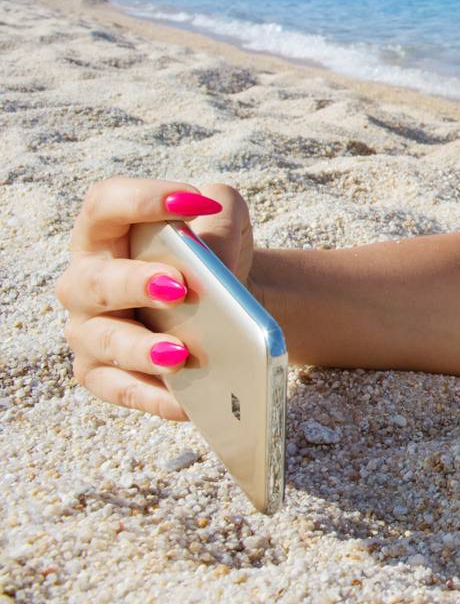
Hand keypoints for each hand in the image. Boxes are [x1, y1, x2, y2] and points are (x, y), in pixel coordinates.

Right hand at [55, 177, 255, 420]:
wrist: (229, 304)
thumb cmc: (215, 254)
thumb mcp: (225, 221)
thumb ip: (219, 219)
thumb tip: (212, 258)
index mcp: (107, 232)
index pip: (106, 204)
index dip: (141, 199)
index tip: (189, 199)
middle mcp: (86, 280)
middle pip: (95, 281)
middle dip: (134, 284)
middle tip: (178, 288)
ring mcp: (90, 329)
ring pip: (103, 341)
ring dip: (140, 350)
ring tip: (182, 354)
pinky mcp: (102, 373)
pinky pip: (118, 389)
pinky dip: (151, 398)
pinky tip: (186, 403)